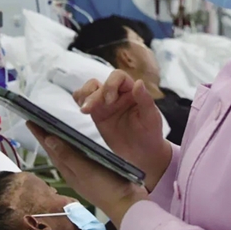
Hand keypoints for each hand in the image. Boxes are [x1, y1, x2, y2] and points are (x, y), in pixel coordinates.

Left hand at [27, 123, 147, 228]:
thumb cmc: (106, 189)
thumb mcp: (85, 171)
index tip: (30, 120)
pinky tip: (79, 140)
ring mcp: (85, 171)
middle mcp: (74, 171)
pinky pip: (80, 154)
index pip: (50, 149)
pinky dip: (76, 144)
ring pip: (68, 152)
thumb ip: (68, 155)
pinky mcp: (96, 170)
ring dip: (60, 139)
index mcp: (68, 170)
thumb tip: (48, 139)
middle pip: (57, 149)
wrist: (128, 205)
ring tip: (54, 126)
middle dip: (47, 135)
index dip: (40, 134)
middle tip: (39, 119)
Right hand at [73, 71, 171, 190]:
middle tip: (89, 110)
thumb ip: (145, 100)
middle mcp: (117, 94)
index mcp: (131, 91)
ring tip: (84, 109)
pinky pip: (84, 100)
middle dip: (93, 95)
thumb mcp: (151, 118)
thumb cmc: (150, 133)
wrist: (141, 152)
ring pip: (89, 88)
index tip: (109, 101)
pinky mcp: (97, 113)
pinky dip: (79, 99)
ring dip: (84, 94)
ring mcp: (105, 103)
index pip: (118, 77)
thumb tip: (139, 82)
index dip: (110, 84)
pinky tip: (82, 109)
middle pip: (100, 84)